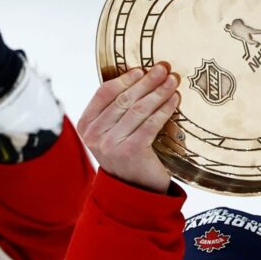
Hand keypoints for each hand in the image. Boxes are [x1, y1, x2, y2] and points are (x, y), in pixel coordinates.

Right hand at [79, 65, 181, 192]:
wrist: (134, 192)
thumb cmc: (126, 157)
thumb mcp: (111, 133)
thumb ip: (115, 111)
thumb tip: (139, 77)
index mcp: (86, 125)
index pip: (104, 93)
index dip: (124, 78)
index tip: (142, 69)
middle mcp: (94, 135)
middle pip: (123, 98)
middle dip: (147, 81)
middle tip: (163, 68)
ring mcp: (111, 144)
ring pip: (138, 109)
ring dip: (159, 92)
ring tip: (173, 81)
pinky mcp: (130, 151)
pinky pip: (150, 124)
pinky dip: (164, 109)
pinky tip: (174, 100)